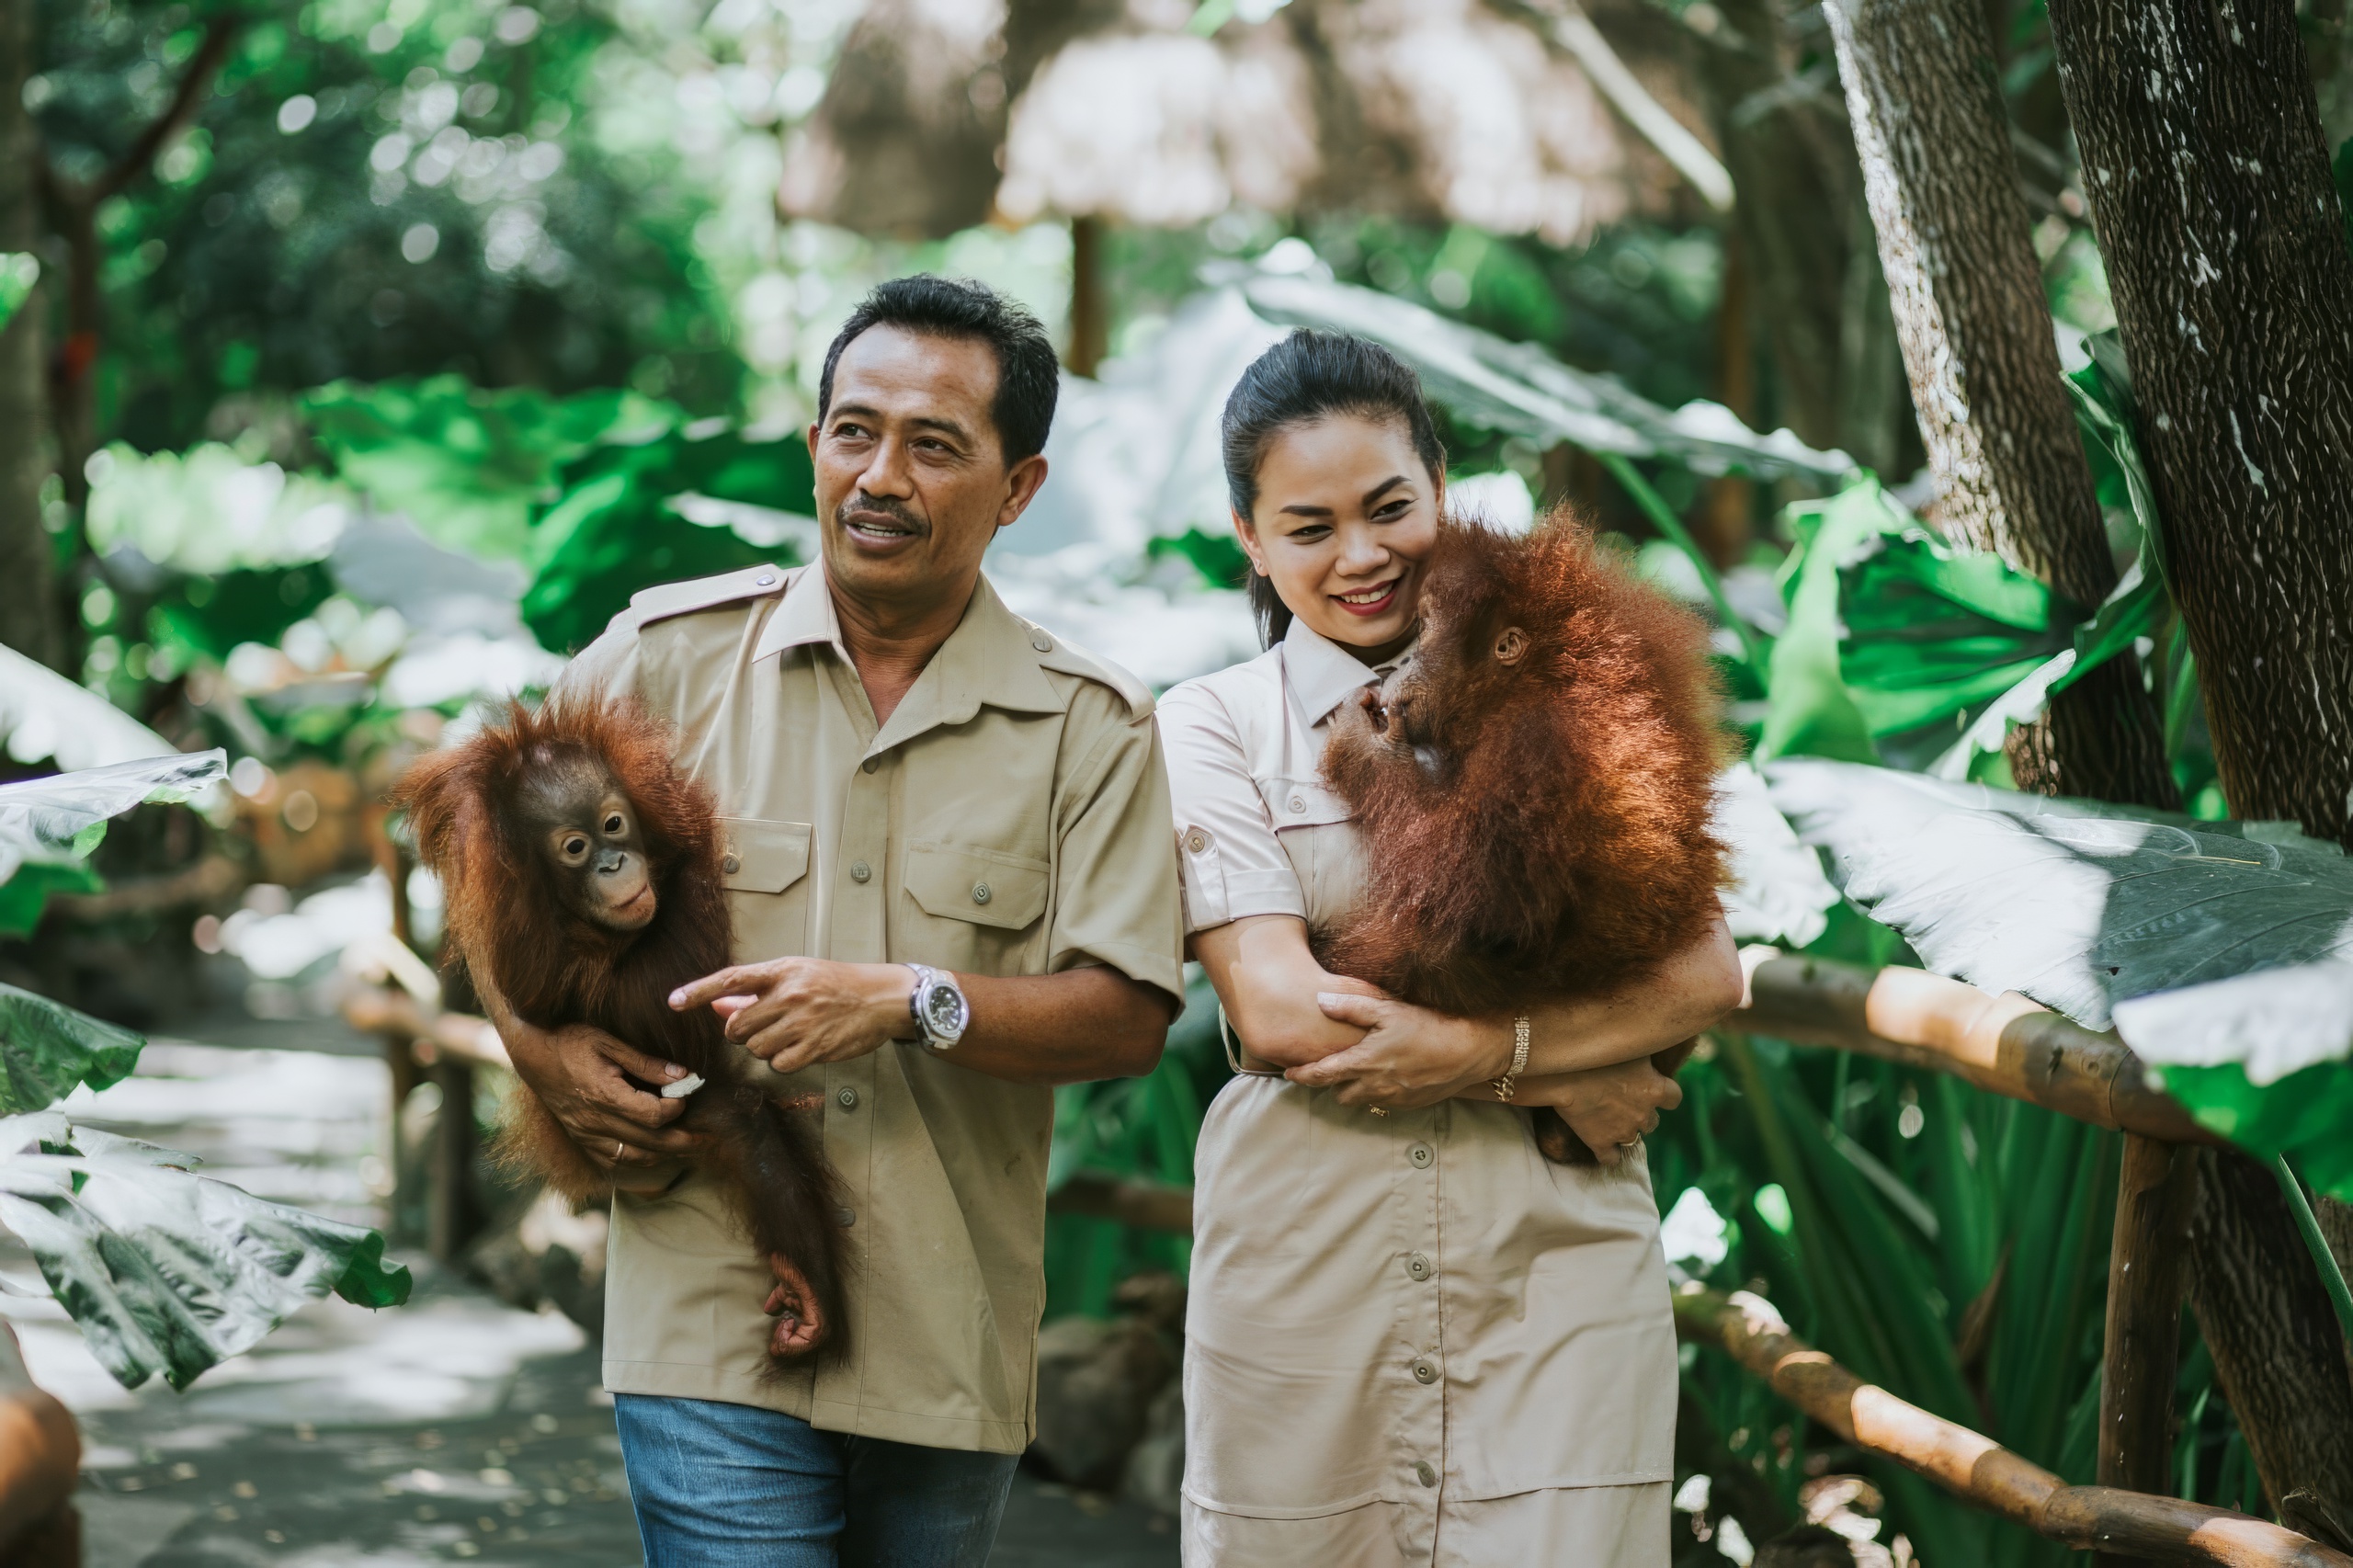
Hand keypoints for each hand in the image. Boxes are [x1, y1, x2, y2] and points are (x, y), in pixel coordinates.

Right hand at [499, 1016, 698, 1190]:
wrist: (530, 1053)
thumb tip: (682, 1076)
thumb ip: (645, 1062)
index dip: (676, 1107)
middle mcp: (594, 1121)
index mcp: (604, 1096)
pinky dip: (636, 1160)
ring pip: (632, 1157)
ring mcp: (585, 1133)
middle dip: (683, 1142)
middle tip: (708, 1139)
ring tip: (687, 1147)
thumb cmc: (569, 1040)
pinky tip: (654, 1153)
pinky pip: (611, 1159)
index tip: (688, 1093)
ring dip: (663, 1155)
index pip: (653, 1115)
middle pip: (649, 1143)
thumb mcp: (608, 1041)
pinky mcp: (580, 1138)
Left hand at [671, 958, 913, 1074]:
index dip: (698, 991)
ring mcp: (802, 1023)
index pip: (730, 979)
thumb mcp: (796, 976)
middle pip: (737, 1027)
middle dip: (742, 1032)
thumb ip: (756, 992)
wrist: (880, 998)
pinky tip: (802, 1047)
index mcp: (782, 971)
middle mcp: (789, 995)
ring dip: (765, 1047)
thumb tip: (717, 1006)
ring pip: (756, 1048)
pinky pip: (779, 1064)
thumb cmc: (836, 984)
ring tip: (790, 1034)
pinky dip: (784, 1060)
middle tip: (765, 1025)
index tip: (673, 1001)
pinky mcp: (814, 1047)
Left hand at [1284, 993, 1512, 1109]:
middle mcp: (1375, 1086)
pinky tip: (1389, 1075)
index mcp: (1364, 1063)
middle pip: (1339, 1095)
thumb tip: (1321, 1000)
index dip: (1302, 1076)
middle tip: (1334, 1068)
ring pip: (1362, 1102)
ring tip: (1362, 1071)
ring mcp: (1393, 1099)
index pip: (1322, 1075)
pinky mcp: (1409, 1105)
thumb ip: (1351, 1007)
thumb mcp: (1388, 1010)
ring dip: (1356, 1090)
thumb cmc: (1428, 1026)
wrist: (1468, 1051)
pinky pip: (1384, 1103)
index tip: (1289, 1074)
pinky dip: (1379, 1093)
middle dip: (1333, 1084)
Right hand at [1520, 1057, 1683, 1166]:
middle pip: (1653, 1122)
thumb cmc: (1596, 1049)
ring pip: (1633, 1139)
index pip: (1675, 1098)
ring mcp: (1623, 1130)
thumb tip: (1657, 1032)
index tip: (1654, 1089)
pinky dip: (1607, 1154)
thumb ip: (1646, 1047)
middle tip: (1623, 1101)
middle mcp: (1644, 1113)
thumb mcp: (1630, 1041)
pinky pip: (1610, 1158)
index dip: (1665, 1095)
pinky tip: (1601, 1145)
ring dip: (1625, 1130)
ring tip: (1609, 1119)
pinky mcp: (1600, 1142)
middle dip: (1641, 1113)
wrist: (1562, 1071)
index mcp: (1655, 1089)